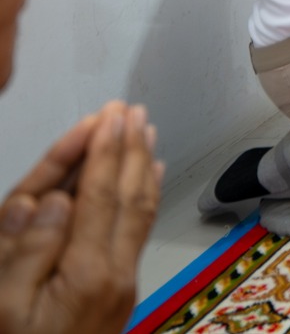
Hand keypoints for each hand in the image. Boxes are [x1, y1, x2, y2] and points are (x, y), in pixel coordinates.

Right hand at [0, 103, 160, 333]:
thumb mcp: (4, 307)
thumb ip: (26, 252)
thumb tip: (52, 200)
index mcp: (85, 273)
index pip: (100, 197)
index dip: (105, 152)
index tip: (110, 114)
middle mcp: (115, 274)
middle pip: (130, 197)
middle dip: (130, 150)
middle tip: (132, 109)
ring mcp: (123, 284)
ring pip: (141, 212)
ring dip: (142, 167)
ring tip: (145, 131)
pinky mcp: (121, 293)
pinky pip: (139, 232)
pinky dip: (145, 199)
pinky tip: (148, 181)